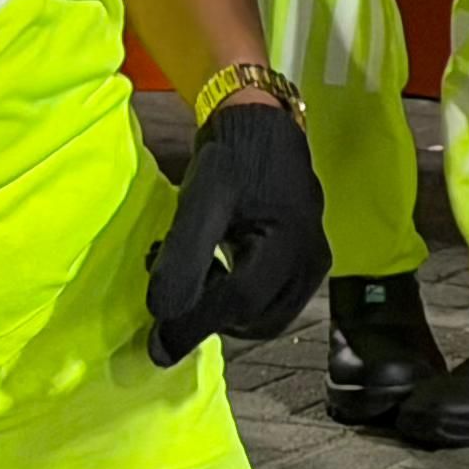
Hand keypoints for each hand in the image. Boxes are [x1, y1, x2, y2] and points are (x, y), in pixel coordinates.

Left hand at [145, 96, 327, 364]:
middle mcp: (311, 261)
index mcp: (290, 243)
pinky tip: (214, 273)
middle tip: (174, 291)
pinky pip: (270, 304)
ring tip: (195, 276)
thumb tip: (162, 316)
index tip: (154, 343)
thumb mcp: (201, 200)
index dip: (194, 325)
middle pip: (254, 319)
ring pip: (263, 318)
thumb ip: (183, 257)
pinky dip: (237, 302)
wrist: (264, 125)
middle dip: (209, 318)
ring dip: (223, 312)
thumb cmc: (232, 157)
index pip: (239, 303)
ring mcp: (313, 265)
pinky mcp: (306, 264)